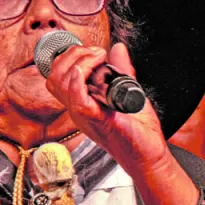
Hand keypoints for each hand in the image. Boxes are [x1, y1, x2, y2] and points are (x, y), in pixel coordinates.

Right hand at [44, 42, 172, 173]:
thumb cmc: (139, 131)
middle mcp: (79, 111)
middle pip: (54, 78)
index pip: (58, 78)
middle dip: (70, 56)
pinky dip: (79, 81)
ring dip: (78, 63)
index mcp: (82, 104)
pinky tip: (89, 70)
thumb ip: (121, 70)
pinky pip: (78, 100)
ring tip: (97, 57)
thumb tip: (117, 48)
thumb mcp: (128, 93)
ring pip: (61, 85)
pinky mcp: (99, 120)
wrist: (150, 156)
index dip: (69, 58)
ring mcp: (85, 116)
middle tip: (94, 53)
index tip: (92, 51)